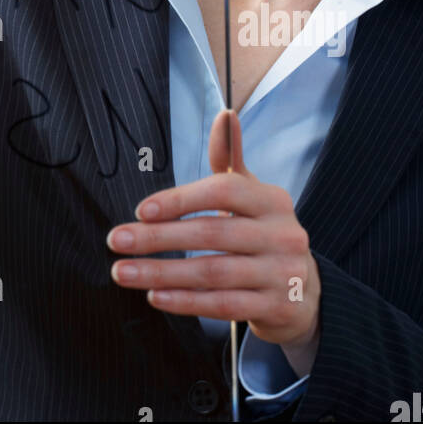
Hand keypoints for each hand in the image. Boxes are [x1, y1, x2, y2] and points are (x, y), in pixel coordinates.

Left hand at [107, 110, 320, 357]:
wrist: (305, 293)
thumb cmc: (263, 234)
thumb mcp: (252, 195)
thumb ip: (230, 160)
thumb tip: (225, 115)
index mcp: (272, 200)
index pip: (222, 192)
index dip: (179, 200)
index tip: (140, 210)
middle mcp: (283, 234)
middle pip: (212, 233)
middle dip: (157, 238)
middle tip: (116, 241)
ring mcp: (283, 273)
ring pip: (212, 273)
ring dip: (162, 273)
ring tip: (124, 272)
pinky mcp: (278, 308)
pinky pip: (224, 306)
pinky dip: (186, 302)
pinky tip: (155, 296)